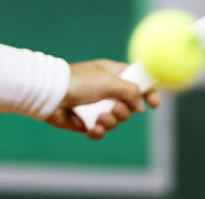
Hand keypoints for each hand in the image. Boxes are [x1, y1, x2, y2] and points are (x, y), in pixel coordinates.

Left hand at [45, 59, 160, 139]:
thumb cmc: (79, 81)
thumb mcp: (110, 81)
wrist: (50, 94)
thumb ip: (130, 91)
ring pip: (115, 120)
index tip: (155, 104)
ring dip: (109, 121)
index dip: (147, 92)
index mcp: (112, 74)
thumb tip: (140, 105)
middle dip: (123, 111)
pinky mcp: (84, 120)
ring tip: (98, 118)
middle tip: (114, 107)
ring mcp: (94, 105)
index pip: (136, 81)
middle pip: (128, 106)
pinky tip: (90, 127)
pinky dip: (97, 131)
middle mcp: (105, 89)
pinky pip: (99, 131)